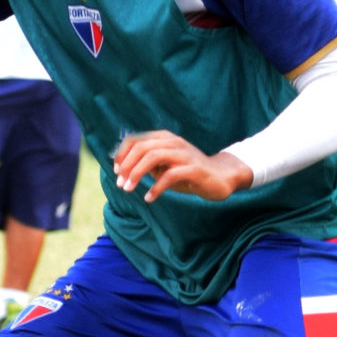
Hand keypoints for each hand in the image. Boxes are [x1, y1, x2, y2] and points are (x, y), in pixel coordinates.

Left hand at [113, 131, 252, 203]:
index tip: (116, 172)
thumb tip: (123, 168)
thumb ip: (148, 163)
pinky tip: (149, 198)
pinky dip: (156, 187)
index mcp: (164, 138)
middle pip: (142, 148)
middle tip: (120, 184)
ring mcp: (184, 154)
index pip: (136, 140)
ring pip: (153, 157)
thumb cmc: (189, 173)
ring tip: (128, 189)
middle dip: (126, 166)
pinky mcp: (193, 169)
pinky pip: (170, 175)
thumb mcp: (165, 166)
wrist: (221, 177)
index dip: (122, 155)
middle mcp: (173, 142)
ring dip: (137, 174)